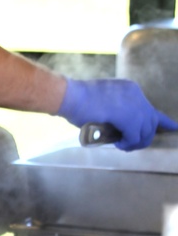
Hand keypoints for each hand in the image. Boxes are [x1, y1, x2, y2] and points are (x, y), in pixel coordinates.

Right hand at [58, 78, 177, 151]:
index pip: (151, 108)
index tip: (175, 128)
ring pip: (146, 130)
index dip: (164, 121)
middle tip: (129, 145)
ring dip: (136, 142)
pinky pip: (135, 136)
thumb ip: (116, 115)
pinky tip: (118, 143)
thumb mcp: (103, 105)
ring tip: (122, 145)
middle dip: (144, 137)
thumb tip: (122, 131)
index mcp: (130, 90)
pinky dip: (128, 143)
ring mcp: (134, 104)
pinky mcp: (128, 116)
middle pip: (151, 121)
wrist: (68, 95)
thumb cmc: (77, 101)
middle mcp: (136, 95)